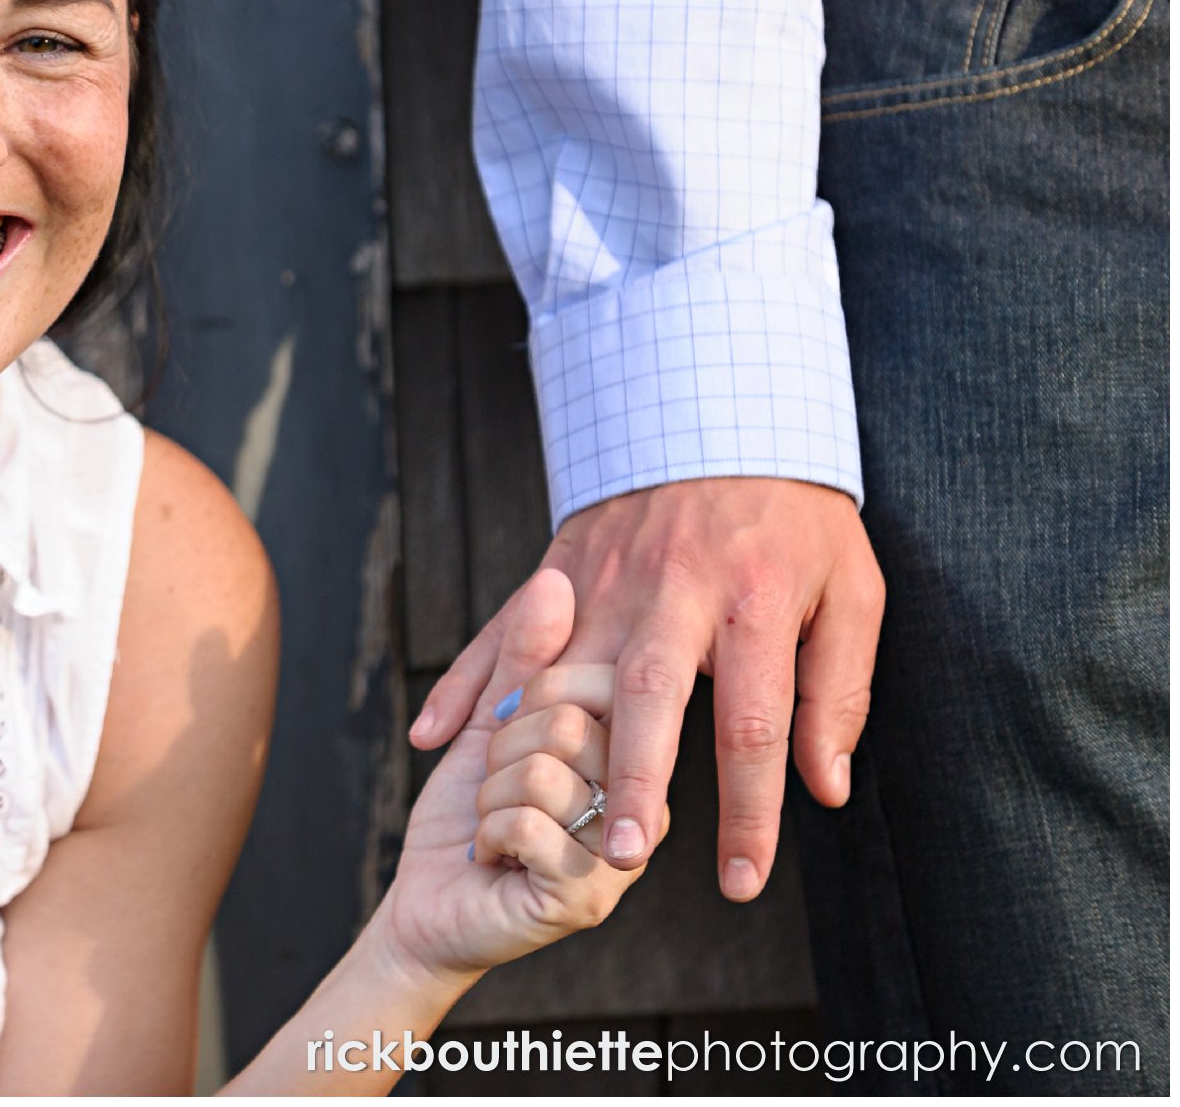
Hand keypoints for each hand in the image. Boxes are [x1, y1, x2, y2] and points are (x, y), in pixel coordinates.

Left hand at [371, 576, 655, 984]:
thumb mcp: (490, 720)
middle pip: (564, 724)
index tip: (509, 735)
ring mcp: (620, 854)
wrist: (428, 900)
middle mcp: (642, 804)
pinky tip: (493, 859)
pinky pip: (528, 827)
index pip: (594, 686)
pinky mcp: (588, 897)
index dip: (526, 699)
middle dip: (500, 750)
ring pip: (543, 774)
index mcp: (632, 755)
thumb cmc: (466, 808)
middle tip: (496, 788)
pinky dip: (486, 836)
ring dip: (489, 798)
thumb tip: (555, 582)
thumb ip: (522, 655)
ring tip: (496, 826)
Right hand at [408, 477, 883, 901]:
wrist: (719, 408)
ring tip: (525, 819)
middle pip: (647, 697)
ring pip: (566, 669)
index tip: (741, 879)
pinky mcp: (560, 569)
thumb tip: (825, 786)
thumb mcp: (850, 590)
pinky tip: (437, 737)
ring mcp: (605, 578)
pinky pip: (506, 632)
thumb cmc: (793, 516)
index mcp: (749, 601)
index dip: (749, 810)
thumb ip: (838, 689)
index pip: (751, 722)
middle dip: (635, 782)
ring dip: (543, 748)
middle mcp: (671, 591)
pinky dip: (465, 684)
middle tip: (622, 854)